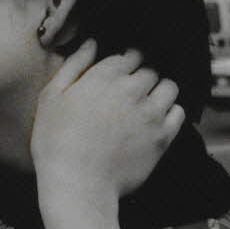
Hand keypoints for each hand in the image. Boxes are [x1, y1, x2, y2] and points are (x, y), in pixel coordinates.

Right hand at [31, 40, 184, 203]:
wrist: (77, 185)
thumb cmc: (56, 143)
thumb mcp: (51, 97)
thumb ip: (74, 65)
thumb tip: (92, 43)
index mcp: (105, 76)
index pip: (130, 54)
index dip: (126, 61)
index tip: (120, 73)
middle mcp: (133, 89)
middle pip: (151, 68)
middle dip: (142, 75)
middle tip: (130, 91)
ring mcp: (151, 113)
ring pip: (169, 86)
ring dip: (159, 89)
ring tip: (146, 103)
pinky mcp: (162, 137)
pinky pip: (178, 112)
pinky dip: (170, 111)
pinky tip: (156, 120)